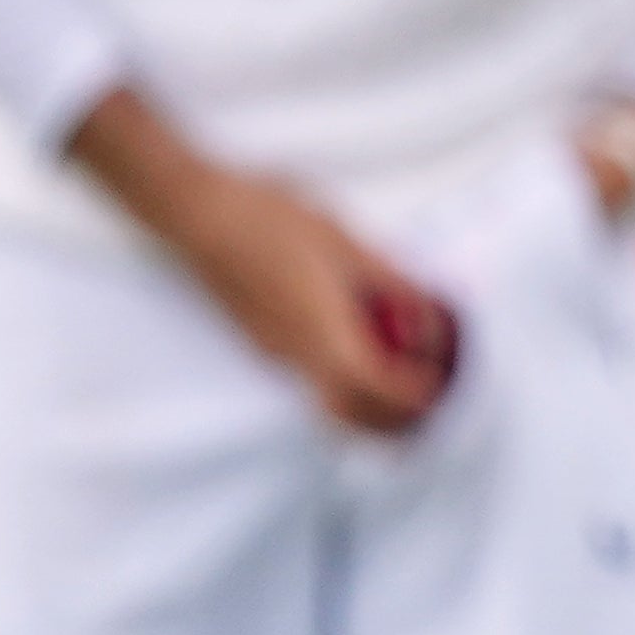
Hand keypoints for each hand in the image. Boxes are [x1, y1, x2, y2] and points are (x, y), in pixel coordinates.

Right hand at [65, 87, 456, 433]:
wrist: (199, 215)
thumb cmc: (271, 217)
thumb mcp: (344, 239)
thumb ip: (388, 278)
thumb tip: (426, 309)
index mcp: (320, 327)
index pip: (369, 387)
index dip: (406, 399)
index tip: (435, 392)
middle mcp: (294, 351)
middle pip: (346, 412)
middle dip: (389, 419)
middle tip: (426, 403)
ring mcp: (273, 350)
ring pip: (325, 400)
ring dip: (366, 405)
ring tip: (401, 381)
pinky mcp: (261, 340)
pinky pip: (309, 378)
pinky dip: (343, 384)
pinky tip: (362, 352)